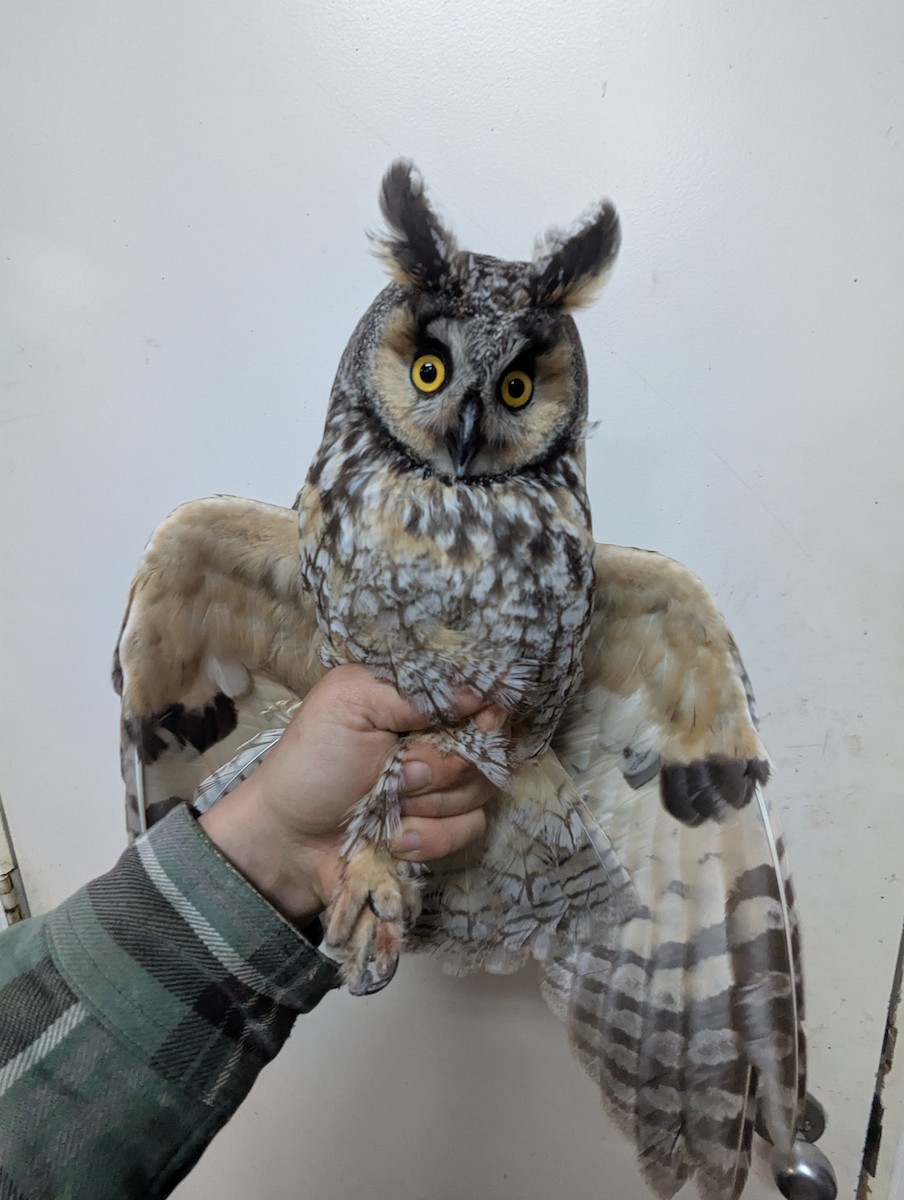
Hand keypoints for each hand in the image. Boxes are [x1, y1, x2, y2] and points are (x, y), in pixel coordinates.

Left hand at [198, 664, 503, 924]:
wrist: (288, 842)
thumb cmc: (311, 764)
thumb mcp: (348, 704)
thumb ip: (409, 690)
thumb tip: (477, 693)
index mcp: (418, 701)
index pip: (483, 694)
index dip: (485, 712)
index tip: (472, 723)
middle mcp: (440, 739)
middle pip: (488, 746)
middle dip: (441, 765)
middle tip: (398, 771)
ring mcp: (444, 787)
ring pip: (481, 789)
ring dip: (429, 803)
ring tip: (385, 805)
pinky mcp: (444, 831)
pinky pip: (469, 830)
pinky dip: (429, 838)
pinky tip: (393, 839)